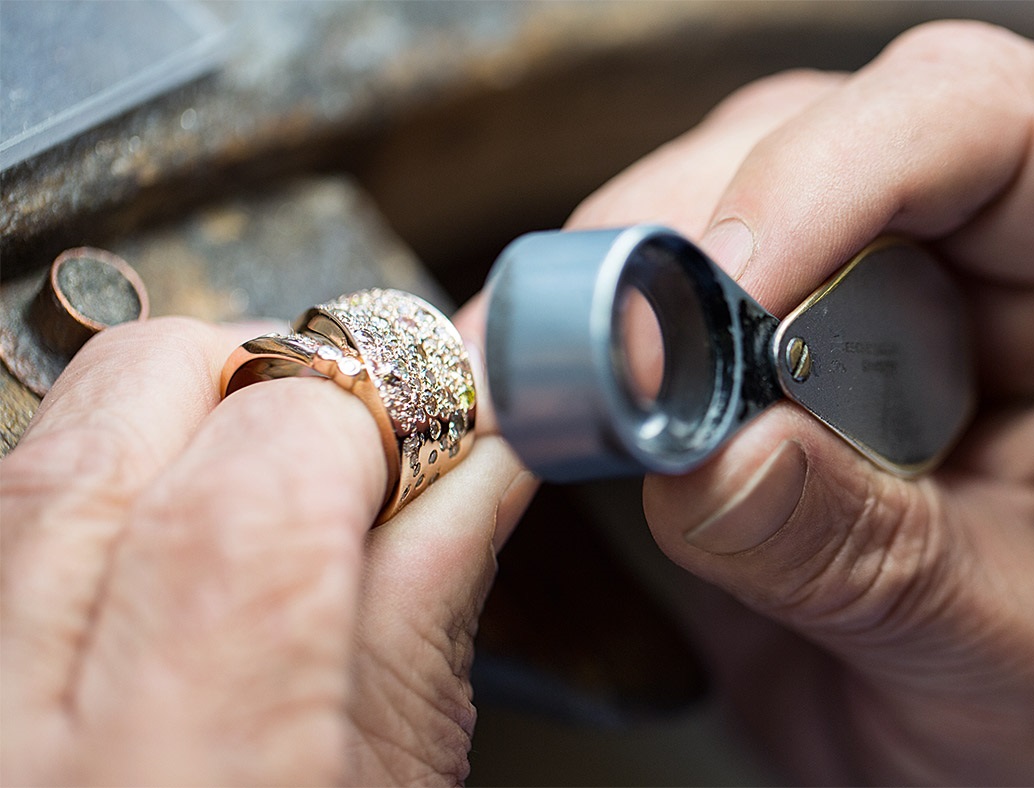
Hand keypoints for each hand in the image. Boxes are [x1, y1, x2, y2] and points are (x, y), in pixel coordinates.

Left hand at [0, 314, 533, 784]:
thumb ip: (427, 602)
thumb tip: (487, 446)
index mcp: (187, 778)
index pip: (267, 479)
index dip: (373, 402)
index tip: (436, 403)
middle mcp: (15, 727)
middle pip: (126, 406)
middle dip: (260, 369)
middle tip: (340, 429)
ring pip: (42, 443)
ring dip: (167, 423)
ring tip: (245, 492)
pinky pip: (0, 512)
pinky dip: (89, 495)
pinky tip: (147, 558)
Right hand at [569, 21, 1033, 783]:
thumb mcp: (1015, 654)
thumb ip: (872, 557)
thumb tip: (713, 459)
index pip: (988, 120)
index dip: (838, 170)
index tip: (729, 285)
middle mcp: (1007, 241)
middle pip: (822, 137)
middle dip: (697, 243)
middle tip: (618, 373)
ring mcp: (886, 276)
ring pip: (724, 187)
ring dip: (632, 286)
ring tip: (577, 403)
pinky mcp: (786, 333)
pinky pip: (678, 281)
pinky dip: (610, 339)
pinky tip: (576, 407)